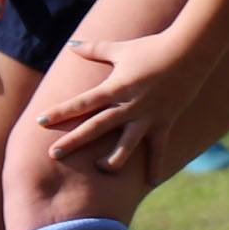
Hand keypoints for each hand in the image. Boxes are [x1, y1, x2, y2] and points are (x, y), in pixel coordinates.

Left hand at [36, 28, 210, 177]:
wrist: (189, 52)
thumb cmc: (151, 48)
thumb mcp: (120, 49)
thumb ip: (94, 50)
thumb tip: (71, 45)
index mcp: (114, 88)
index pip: (81, 103)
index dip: (59, 112)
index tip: (40, 121)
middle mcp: (128, 106)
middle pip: (95, 127)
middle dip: (73, 141)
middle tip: (52, 155)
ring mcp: (147, 117)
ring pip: (126, 146)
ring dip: (112, 160)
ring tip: (99, 170)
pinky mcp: (164, 123)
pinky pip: (158, 149)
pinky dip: (155, 166)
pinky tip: (150, 183)